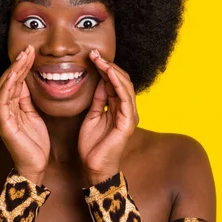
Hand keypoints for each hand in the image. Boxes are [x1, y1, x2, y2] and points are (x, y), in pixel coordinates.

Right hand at [0, 45, 49, 183]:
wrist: (35, 165)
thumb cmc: (35, 142)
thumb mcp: (33, 114)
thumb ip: (27, 98)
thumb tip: (27, 79)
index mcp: (10, 105)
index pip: (15, 80)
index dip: (22, 65)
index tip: (31, 51)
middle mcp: (2, 108)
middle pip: (8, 79)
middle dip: (18, 63)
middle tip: (28, 48)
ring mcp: (1, 115)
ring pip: (4, 86)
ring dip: (14, 70)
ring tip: (24, 56)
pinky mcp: (3, 123)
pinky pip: (3, 100)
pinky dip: (9, 85)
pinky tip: (16, 74)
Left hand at [78, 49, 138, 184]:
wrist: (94, 167)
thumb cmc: (92, 145)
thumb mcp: (92, 115)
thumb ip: (98, 99)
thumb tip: (98, 81)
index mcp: (118, 107)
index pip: (114, 82)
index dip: (104, 68)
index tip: (92, 56)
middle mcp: (127, 109)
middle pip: (121, 80)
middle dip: (108, 65)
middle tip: (94, 54)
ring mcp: (129, 115)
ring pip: (125, 86)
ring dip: (112, 71)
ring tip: (100, 60)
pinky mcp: (128, 122)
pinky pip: (125, 97)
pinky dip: (117, 83)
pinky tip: (108, 73)